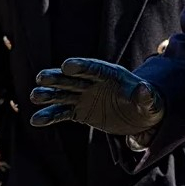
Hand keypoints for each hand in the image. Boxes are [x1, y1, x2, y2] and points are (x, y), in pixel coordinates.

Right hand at [30, 58, 163, 136]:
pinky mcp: (79, 110)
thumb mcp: (151, 102)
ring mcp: (85, 96)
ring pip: (64, 94)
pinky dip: (50, 116)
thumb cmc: (147, 105)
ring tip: (34, 96)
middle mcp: (94, 83)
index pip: (95, 69)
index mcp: (111, 74)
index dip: (81, 66)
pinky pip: (62, 113)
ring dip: (49, 95)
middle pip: (74, 79)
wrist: (139, 116)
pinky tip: (35, 120)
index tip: (66, 65)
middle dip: (58, 78)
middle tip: (41, 77)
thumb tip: (143, 88)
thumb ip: (146, 96)